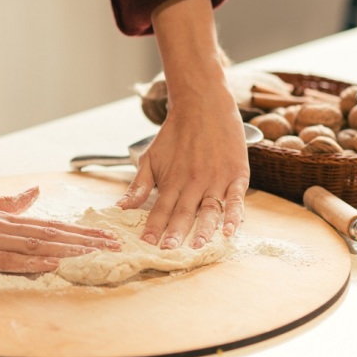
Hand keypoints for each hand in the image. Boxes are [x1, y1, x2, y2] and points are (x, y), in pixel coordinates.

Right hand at [0, 186, 120, 272]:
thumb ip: (7, 203)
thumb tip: (35, 193)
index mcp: (4, 219)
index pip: (50, 225)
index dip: (80, 231)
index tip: (106, 235)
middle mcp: (1, 227)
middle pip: (51, 234)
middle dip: (85, 240)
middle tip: (115, 244)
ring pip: (35, 244)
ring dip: (67, 248)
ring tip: (95, 252)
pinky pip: (5, 259)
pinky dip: (30, 260)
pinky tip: (52, 261)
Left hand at [117, 88, 248, 249]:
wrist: (203, 104)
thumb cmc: (175, 133)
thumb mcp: (151, 158)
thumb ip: (138, 185)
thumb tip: (120, 207)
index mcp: (172, 180)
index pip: (159, 210)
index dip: (153, 228)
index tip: (146, 245)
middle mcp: (193, 182)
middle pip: (183, 213)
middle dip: (174, 234)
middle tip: (168, 253)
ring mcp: (215, 179)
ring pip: (208, 210)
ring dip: (203, 230)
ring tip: (197, 247)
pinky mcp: (236, 175)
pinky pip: (235, 200)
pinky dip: (234, 216)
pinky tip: (230, 231)